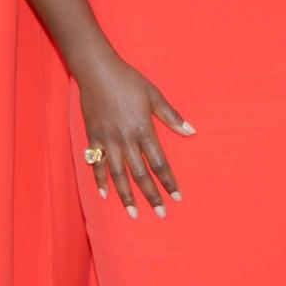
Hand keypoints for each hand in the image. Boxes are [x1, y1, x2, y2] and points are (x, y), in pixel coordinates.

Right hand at [79, 54, 194, 217]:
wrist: (97, 71)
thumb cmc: (129, 81)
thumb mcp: (154, 95)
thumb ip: (171, 116)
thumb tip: (191, 132)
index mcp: (143, 129)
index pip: (159, 163)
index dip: (168, 181)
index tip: (177, 196)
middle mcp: (125, 139)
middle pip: (140, 174)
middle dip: (151, 196)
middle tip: (161, 214)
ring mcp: (107, 140)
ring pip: (118, 175)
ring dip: (127, 196)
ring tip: (134, 213)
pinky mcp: (93, 137)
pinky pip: (96, 164)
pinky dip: (100, 180)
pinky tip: (106, 195)